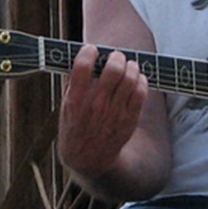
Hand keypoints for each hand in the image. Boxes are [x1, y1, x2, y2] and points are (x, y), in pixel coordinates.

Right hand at [56, 46, 146, 177]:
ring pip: (130, 78)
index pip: (82, 66)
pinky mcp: (130, 118)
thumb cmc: (76, 127)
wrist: (88, 158)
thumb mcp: (66, 106)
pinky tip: (136, 79)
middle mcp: (96, 104)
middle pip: (113, 69)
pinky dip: (141, 80)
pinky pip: (141, 92)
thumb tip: (86, 58)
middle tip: (116, 56)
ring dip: (131, 66)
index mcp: (76, 99)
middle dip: (116, 57)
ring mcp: (114, 112)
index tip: (92, 50)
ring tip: (128, 66)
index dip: (89, 52)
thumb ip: (74, 83)